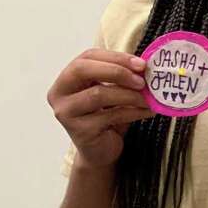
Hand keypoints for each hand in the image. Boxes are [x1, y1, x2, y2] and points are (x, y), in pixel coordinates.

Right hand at [48, 49, 153, 167]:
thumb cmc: (107, 117)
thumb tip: (145, 66)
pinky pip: (110, 115)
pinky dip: (134, 111)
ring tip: (148, 98)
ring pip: (98, 94)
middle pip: (83, 70)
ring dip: (129, 94)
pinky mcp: (79, 130)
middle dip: (117, 71)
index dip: (115, 57)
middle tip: (142, 80)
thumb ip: (121, 77)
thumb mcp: (112, 92)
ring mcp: (66, 112)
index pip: (87, 57)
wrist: (101, 151)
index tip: (141, 64)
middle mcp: (59, 94)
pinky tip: (148, 111)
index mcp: (66, 79)